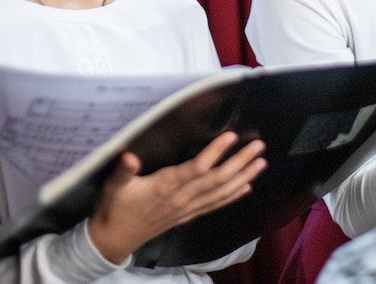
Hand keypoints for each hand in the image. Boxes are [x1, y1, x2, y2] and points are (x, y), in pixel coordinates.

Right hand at [87, 132, 265, 263]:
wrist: (114, 239)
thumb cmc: (114, 208)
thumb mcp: (114, 186)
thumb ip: (123, 171)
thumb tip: (128, 157)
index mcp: (165, 186)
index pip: (196, 168)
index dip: (215, 152)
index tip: (231, 136)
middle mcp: (181, 198)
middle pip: (217, 179)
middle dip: (240, 162)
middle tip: (258, 145)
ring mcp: (187, 209)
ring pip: (221, 192)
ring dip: (243, 177)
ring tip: (261, 162)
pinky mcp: (188, 216)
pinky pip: (215, 205)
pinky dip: (233, 196)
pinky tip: (247, 186)